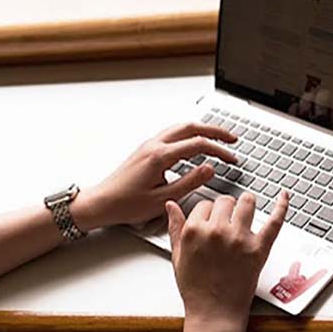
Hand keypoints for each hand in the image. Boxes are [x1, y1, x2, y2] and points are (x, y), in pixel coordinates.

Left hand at [72, 123, 237, 230]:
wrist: (100, 203)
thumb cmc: (126, 204)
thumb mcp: (163, 199)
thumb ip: (190, 182)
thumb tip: (210, 169)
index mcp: (160, 156)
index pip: (198, 144)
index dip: (219, 150)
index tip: (231, 158)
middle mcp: (154, 146)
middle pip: (191, 127)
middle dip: (215, 131)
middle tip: (232, 138)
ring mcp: (149, 145)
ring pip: (181, 127)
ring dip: (202, 129)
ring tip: (218, 137)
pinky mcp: (146, 149)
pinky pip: (173, 133)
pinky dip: (190, 134)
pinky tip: (195, 143)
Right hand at [165, 191, 288, 323]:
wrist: (214, 312)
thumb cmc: (196, 288)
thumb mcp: (177, 256)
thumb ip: (174, 227)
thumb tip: (171, 205)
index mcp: (194, 231)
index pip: (204, 204)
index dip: (208, 212)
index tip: (211, 219)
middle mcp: (217, 231)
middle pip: (225, 201)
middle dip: (226, 208)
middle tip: (227, 219)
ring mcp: (239, 239)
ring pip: (247, 202)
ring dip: (246, 203)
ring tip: (246, 207)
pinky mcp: (259, 248)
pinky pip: (274, 221)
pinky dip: (281, 206)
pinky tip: (284, 195)